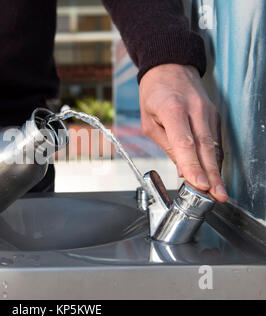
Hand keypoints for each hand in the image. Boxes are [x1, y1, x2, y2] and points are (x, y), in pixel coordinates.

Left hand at [139, 64, 227, 201]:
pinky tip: (214, 174)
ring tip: (219, 191)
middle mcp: (195, 109)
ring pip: (214, 145)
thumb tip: (182, 169)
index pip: (185, 142)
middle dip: (212, 174)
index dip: (192, 165)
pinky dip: (214, 158)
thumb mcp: (149, 120)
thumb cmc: (154, 93)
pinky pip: (215, 140)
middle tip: (217, 195)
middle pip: (205, 146)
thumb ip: (166, 144)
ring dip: (216, 170)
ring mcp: (208, 111)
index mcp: (173, 108)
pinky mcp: (214, 115)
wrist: (170, 66)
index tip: (198, 184)